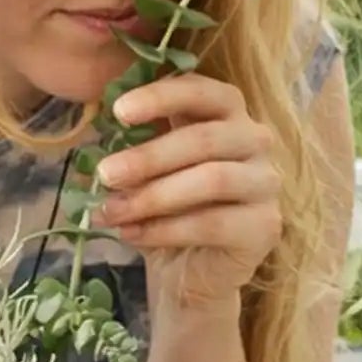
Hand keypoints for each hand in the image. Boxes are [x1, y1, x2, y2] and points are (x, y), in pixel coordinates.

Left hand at [93, 73, 281, 311]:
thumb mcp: (144, 171)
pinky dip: (165, 230)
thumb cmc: (166, 208)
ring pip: (212, 180)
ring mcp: (265, 183)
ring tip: (111, 212)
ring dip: (153, 196)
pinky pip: (213, 222)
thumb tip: (95, 143)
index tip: (118, 111)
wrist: (189, 270)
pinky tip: (132, 234)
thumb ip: (130, 147)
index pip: (201, 90)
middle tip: (105, 174)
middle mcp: (255, 140)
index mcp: (225, 112)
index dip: (161, 97)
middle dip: (148, 157)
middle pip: (204, 139)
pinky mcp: (266, 226)